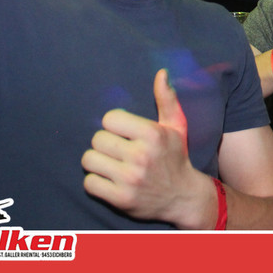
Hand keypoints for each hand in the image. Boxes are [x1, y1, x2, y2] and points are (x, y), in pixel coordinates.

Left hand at [81, 69, 213, 228]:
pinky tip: (109, 180)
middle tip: (117, 150)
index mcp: (153, 135)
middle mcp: (141, 156)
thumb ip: (167, 99)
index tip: (123, 132)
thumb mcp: (176, 127)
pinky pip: (89, 183)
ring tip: (111, 164)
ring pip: (89, 160)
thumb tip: (162, 73)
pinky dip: (95, 181)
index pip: (109, 119)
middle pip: (97, 139)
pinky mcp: (121, 199)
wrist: (183, 197)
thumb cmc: (176, 156)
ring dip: (97, 162)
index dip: (114, 124)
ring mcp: (130, 179)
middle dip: (105, 143)